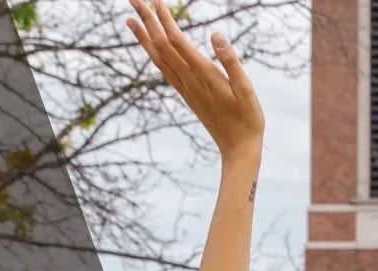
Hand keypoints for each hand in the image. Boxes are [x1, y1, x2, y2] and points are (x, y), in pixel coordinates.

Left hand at [127, 0, 263, 164]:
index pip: (176, 41)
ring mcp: (185, 87)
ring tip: (130, 18)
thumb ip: (231, 61)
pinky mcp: (186, 93)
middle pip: (161, 45)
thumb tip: (215, 35)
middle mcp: (188, 80)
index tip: (155, 0)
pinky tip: (149, 45)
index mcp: (203, 74)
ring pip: (158, 57)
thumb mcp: (246, 89)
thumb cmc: (248, 119)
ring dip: (143, 36)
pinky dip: (152, 53)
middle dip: (147, 20)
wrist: (238, 148)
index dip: (164, 19)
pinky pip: (163, 69)